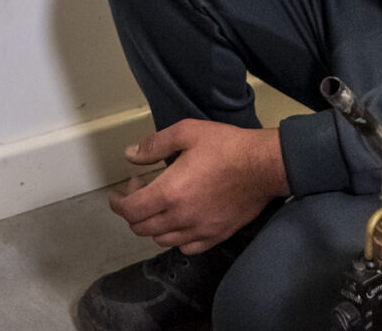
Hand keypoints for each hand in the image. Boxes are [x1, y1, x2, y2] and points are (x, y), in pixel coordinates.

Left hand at [107, 120, 289, 254]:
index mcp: (169, 193)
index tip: (119, 193)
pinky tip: (180, 222)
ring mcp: (199, 230)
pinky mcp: (216, 236)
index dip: (118, 203)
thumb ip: (154, 145)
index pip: (130, 210)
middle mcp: (181, 218)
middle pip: (142, 228)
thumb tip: (131, 154)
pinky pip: (187, 248)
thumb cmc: (226, 147)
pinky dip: (176, 239)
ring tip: (159, 205)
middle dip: (133, 211)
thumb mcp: (186, 132)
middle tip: (141, 191)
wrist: (263, 166)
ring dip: (153, 225)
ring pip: (162, 240)